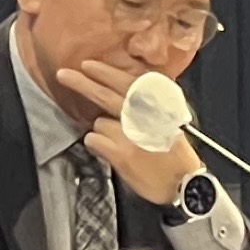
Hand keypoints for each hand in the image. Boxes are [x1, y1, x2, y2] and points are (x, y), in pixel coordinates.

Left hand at [61, 52, 205, 207]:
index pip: (128, 83)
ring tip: (117, 143)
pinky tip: (109, 153)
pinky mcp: (121, 153)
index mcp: (157, 107)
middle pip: (106, 95)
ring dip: (102, 130)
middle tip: (63, 75)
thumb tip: (123, 93)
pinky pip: (93, 140)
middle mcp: (143, 118)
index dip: (106, 72)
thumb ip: (149, 107)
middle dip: (82, 83)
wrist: (185, 185)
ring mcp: (130, 135)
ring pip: (99, 122)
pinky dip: (96, 145)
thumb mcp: (171, 122)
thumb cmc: (176, 155)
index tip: (88, 65)